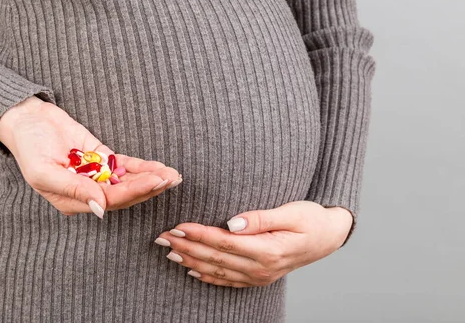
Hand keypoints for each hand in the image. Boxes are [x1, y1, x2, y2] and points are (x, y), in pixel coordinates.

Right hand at [0, 96, 181, 217]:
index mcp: (72, 202)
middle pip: (124, 194)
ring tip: (172, 175)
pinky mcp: (101, 158)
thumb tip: (100, 208)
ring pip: (127, 181)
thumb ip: (73, 189)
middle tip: (170, 179)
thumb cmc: (29, 147)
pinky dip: (142, 167)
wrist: (27, 119)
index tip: (154, 181)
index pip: (110, 200)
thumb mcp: (43, 171)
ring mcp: (95, 175)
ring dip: (150, 178)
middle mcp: (87, 192)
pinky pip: (124, 166)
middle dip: (148, 187)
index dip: (133, 191)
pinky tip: (160, 168)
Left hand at [154, 201, 352, 287]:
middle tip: (162, 237)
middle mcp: (261, 268)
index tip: (178, 225)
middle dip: (186, 247)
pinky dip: (208, 276)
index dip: (198, 234)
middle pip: (215, 258)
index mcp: (267, 250)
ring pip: (218, 271)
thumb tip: (231, 223)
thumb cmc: (311, 219)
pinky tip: (191, 270)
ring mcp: (260, 276)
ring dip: (191, 260)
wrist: (330, 236)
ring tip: (169, 251)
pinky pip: (228, 281)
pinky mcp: (260, 277)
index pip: (223, 242)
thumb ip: (259, 218)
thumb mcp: (290, 212)